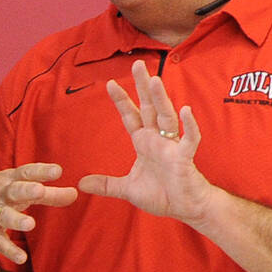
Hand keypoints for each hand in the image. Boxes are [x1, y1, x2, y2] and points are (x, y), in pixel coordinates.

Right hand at [0, 163, 78, 263]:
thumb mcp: (19, 190)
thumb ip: (48, 194)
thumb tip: (75, 194)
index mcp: (8, 180)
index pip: (25, 172)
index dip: (41, 171)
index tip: (57, 171)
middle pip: (13, 190)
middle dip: (25, 190)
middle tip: (39, 190)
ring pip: (3, 215)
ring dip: (16, 219)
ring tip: (29, 224)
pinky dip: (9, 249)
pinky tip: (21, 257)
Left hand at [78, 59, 214, 222]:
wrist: (186, 208)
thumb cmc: (162, 195)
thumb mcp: (127, 189)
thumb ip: (106, 184)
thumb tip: (81, 184)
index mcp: (144, 143)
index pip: (130, 116)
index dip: (121, 100)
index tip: (109, 83)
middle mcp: (158, 139)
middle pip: (149, 108)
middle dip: (142, 87)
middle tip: (137, 64)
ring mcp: (172, 146)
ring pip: (167, 116)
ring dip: (161, 99)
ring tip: (155, 80)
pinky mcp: (186, 157)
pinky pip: (189, 139)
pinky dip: (189, 126)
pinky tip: (186, 110)